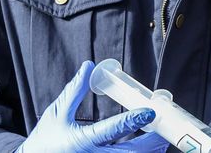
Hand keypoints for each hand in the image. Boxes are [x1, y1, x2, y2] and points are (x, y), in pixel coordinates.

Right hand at [16, 61, 169, 152]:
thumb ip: (75, 91)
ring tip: (159, 140)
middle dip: (152, 143)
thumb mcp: (58, 112)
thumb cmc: (46, 139)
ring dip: (148, 152)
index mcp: (82, 140)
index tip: (149, 112)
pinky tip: (144, 149)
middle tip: (164, 130)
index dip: (132, 121)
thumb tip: (88, 66)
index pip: (112, 130)